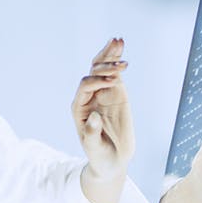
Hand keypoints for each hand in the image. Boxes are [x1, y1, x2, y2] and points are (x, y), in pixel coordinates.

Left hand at [72, 38, 134, 202]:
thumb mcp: (93, 147)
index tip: (113, 82)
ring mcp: (102, 94)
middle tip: (118, 54)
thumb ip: (91, 133)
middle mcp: (89, 97)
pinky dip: (117, 63)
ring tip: (119, 41)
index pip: (85, 86)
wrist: (111, 161)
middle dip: (104, 62)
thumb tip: (93, 117)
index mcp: (79, 107)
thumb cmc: (99, 155)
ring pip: (102, 69)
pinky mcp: (116, 95)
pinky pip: (115, 75)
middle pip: (92, 72)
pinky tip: (122, 51)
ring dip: (110, 56)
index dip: (97, 81)